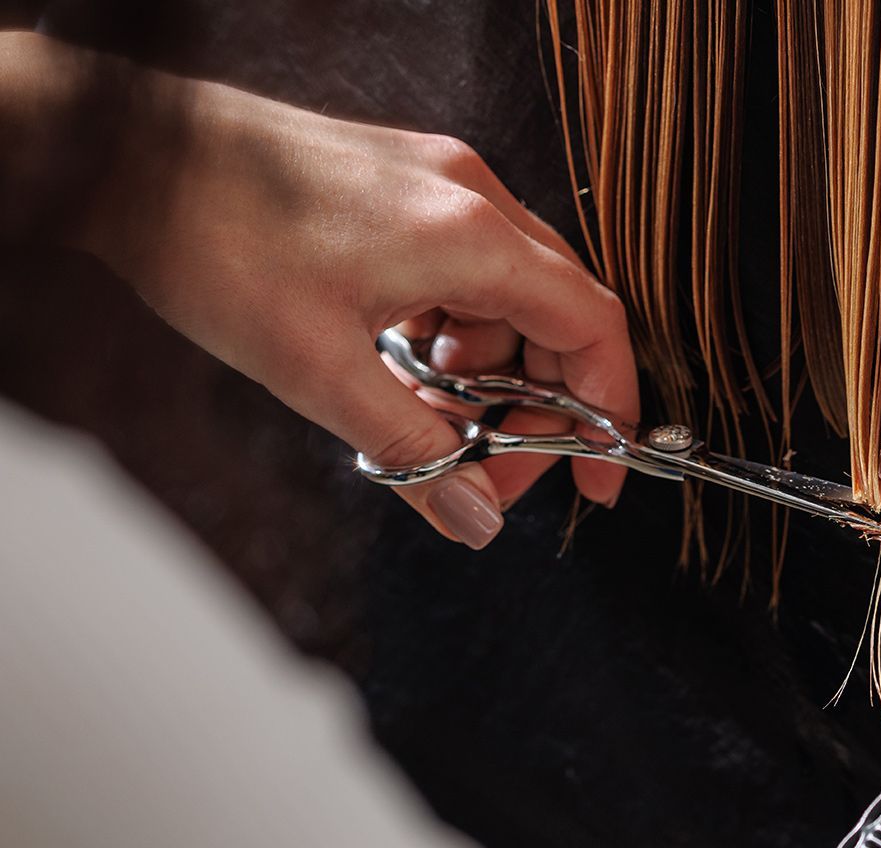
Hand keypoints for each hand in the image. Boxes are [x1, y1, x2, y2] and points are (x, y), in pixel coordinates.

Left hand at [76, 61, 636, 546]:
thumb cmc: (211, 237)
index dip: (607, 411)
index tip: (596, 475)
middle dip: (537, 404)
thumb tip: (477, 520)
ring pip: (508, 296)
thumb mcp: (318, 372)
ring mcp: (437, 183)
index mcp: (471, 235)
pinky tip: (400, 366)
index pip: (591, 328)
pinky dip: (450, 331)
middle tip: (491, 467)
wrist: (130, 152)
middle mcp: (470, 196)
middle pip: (557, 315)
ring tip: (425, 418)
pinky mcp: (402, 184)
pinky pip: (463, 270)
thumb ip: (415, 453)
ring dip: (486, 372)